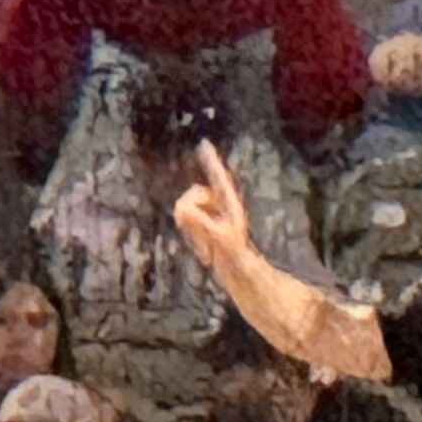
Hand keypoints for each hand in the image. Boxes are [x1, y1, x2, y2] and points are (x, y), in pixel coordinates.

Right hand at [168, 140, 251, 267]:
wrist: (241, 277)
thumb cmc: (235, 258)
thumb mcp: (218, 238)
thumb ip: (199, 222)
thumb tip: (180, 208)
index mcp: (230, 204)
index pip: (218, 177)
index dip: (211, 162)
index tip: (204, 143)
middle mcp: (221, 207)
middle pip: (194, 194)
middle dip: (193, 211)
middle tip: (206, 240)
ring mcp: (213, 218)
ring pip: (188, 210)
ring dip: (192, 229)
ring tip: (208, 250)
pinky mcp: (207, 230)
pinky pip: (188, 224)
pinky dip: (192, 237)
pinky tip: (205, 253)